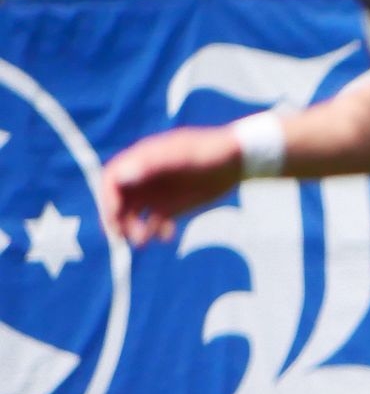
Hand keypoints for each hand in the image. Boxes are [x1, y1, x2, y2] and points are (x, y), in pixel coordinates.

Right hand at [102, 125, 245, 244]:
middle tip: (123, 237)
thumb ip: (152, 164)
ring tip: (143, 241)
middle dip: (117, 219)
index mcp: (141, 160)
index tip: (114, 216)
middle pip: (119, 201)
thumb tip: (121, 176)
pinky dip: (156, 232)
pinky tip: (167, 235)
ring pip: (134, 214)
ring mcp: (157, 193)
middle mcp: (144, 178)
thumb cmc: (209, 152)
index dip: (108, 198)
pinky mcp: (171, 206)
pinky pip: (155, 223)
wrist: (237, 160)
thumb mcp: (181, 156)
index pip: (113, 180)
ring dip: (133, 228)